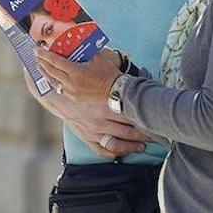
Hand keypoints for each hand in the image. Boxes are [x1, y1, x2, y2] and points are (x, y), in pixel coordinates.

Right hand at [23, 69, 150, 159]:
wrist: (54, 95)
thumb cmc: (78, 82)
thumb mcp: (94, 75)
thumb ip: (110, 68)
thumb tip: (128, 59)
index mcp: (104, 105)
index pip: (130, 115)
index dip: (144, 119)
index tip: (156, 120)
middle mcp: (99, 121)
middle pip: (128, 131)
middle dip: (144, 134)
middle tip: (158, 136)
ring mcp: (92, 132)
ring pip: (117, 143)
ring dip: (132, 145)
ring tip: (144, 145)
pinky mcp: (86, 138)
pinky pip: (103, 150)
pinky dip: (115, 153)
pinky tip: (124, 152)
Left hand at [35, 49, 121, 104]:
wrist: (117, 91)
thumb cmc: (108, 73)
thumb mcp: (98, 57)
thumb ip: (87, 49)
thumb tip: (80, 39)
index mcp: (76, 72)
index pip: (55, 62)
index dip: (44, 55)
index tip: (37, 50)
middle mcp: (71, 83)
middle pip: (51, 72)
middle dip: (41, 63)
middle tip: (36, 56)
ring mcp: (72, 92)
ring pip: (53, 81)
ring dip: (45, 73)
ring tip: (40, 66)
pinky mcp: (74, 97)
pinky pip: (59, 88)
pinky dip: (54, 81)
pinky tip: (52, 77)